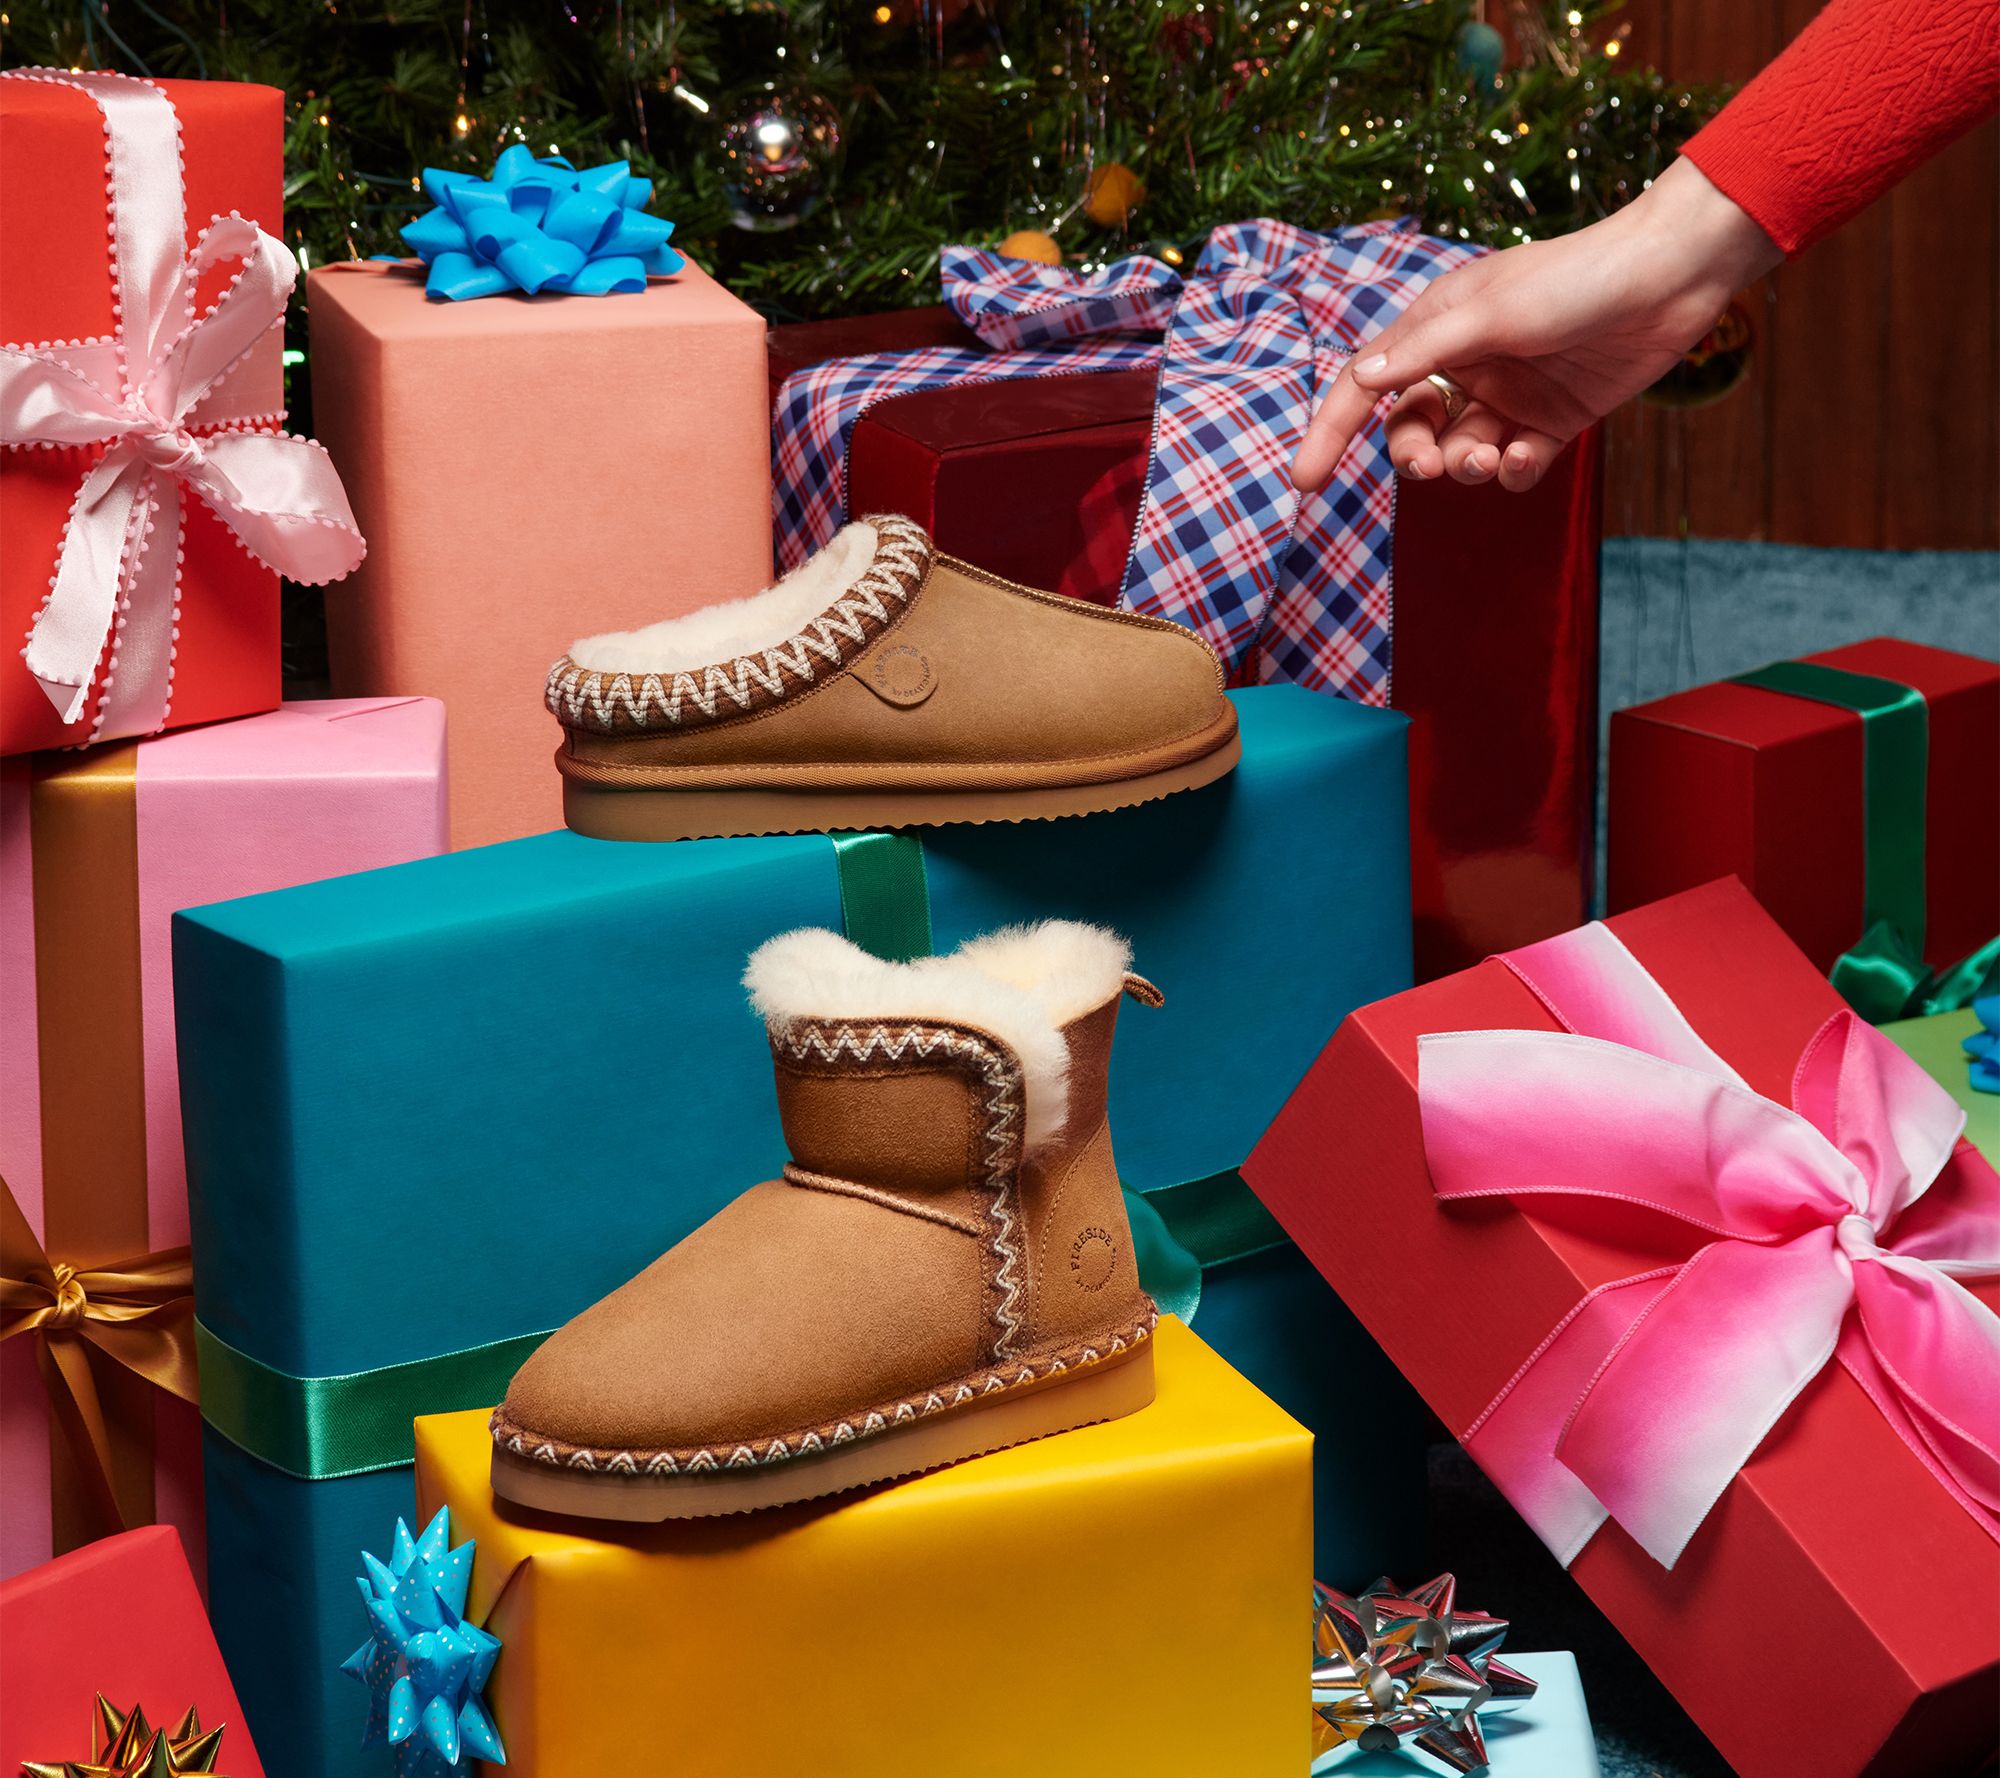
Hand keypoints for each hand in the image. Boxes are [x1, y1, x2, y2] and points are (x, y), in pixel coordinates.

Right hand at [1292, 159, 1782, 492]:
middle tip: (1432, 465)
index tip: (1304, 481)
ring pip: (1460, 453)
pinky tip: (1527, 457)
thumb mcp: (1490, 312)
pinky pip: (1512, 465)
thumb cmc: (1576, 278)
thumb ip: (1423, 351)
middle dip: (1414, 455)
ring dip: (1465, 465)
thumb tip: (1361, 382)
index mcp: (1437, 328)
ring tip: (1488, 457)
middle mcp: (1466, 363)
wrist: (1671, 277)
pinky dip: (1513, 471)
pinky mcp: (1552, 421)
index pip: (1366, 386)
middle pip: (1411, 430)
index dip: (1330, 432)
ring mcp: (1508, 395)